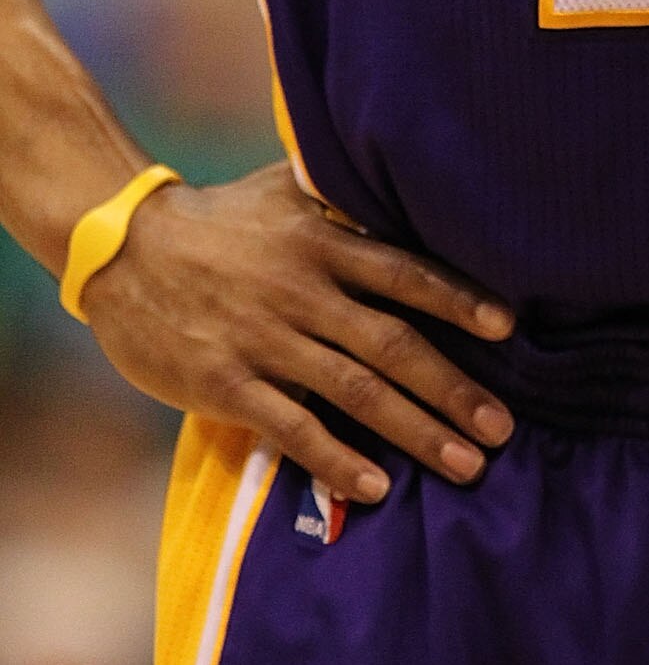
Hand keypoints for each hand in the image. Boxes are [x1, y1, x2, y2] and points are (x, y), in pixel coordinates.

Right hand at [83, 163, 516, 505]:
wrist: (123, 249)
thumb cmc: (219, 219)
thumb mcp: (285, 190)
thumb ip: (344, 195)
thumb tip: (409, 176)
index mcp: (322, 240)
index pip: (405, 272)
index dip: (459, 299)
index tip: (509, 327)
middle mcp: (302, 291)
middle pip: (393, 344)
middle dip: (454, 388)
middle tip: (504, 426)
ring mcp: (264, 340)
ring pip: (354, 393)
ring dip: (415, 432)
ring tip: (467, 464)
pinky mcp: (225, 384)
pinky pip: (291, 428)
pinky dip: (336, 460)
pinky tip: (376, 487)